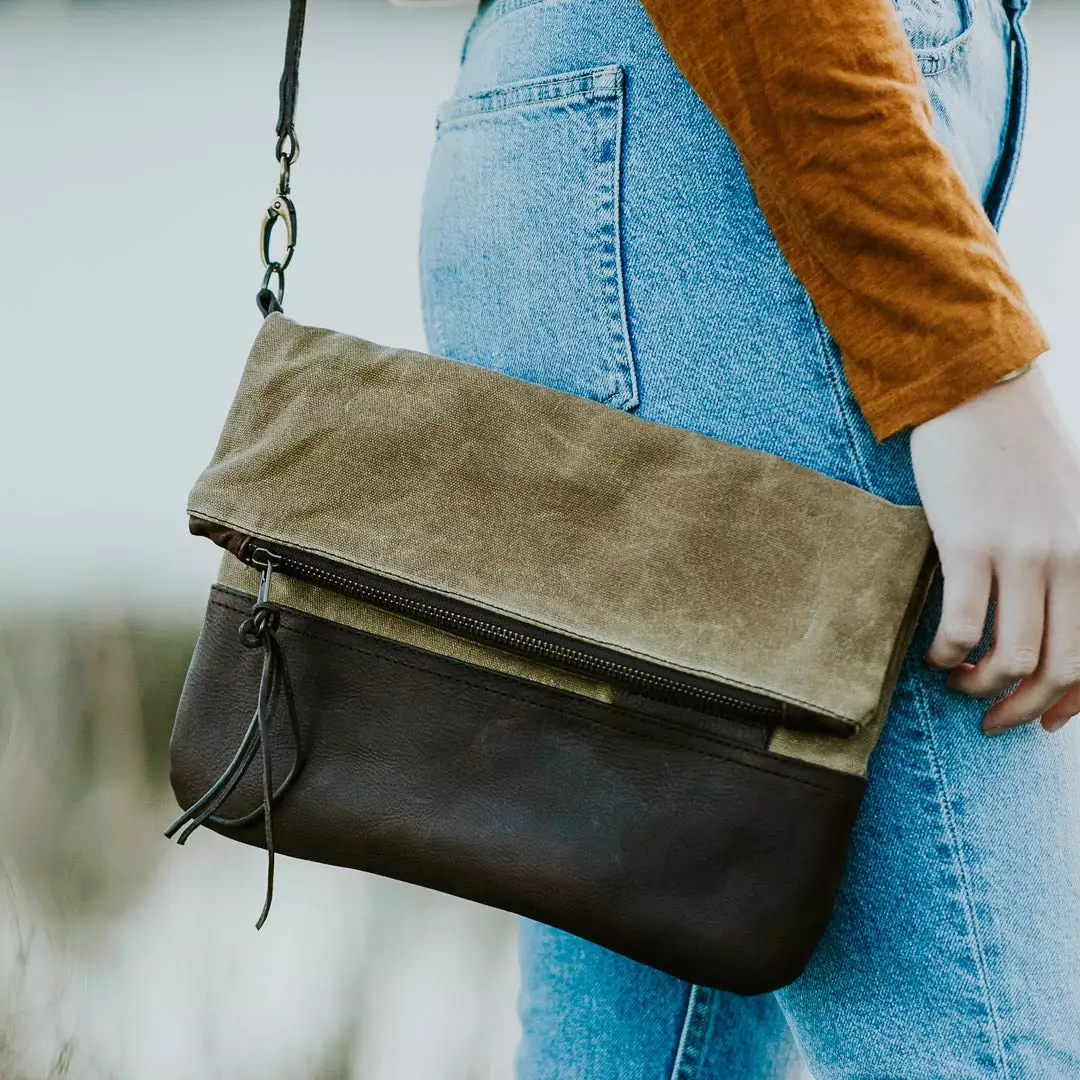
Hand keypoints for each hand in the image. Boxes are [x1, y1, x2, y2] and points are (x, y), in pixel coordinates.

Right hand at [910, 363, 1079, 734]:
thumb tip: (1053, 624)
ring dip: (980, 687)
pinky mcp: (971, 544)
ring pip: (1011, 656)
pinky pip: (964, 626)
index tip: (1046, 722)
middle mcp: (1073, 559)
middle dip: (1025, 710)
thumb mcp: (1071, 508)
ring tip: (957, 683)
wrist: (979, 393)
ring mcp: (1024, 553)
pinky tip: (935, 653)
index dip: (1073, 704)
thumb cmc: (1021, 453)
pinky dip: (949, 654)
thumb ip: (1073, 563)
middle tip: (993, 721)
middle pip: (1060, 667)